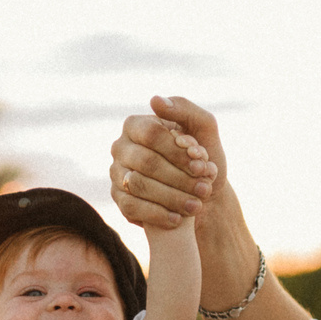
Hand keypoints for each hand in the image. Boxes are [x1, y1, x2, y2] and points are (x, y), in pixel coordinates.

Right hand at [110, 97, 222, 228]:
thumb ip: (184, 109)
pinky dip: (158, 214)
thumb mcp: (203, 129)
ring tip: (197, 205)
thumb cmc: (201, 156)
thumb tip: (155, 101)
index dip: (178, 151)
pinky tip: (179, 218)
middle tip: (204, 188)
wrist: (202, 191)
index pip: (152, 134)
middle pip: (146, 162)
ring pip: (138, 186)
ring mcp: (116, 173)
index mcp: (136, 124)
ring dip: (172, 197)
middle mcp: (121, 147)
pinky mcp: (119, 199)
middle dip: (179, 177)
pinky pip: (132, 207)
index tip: (203, 164)